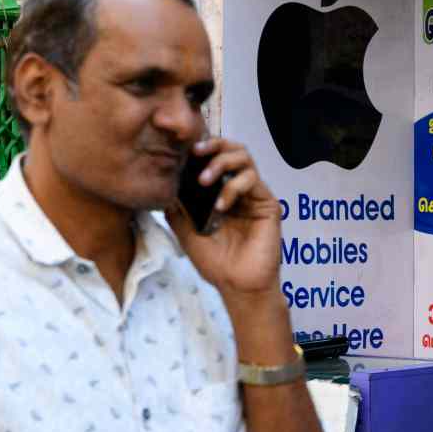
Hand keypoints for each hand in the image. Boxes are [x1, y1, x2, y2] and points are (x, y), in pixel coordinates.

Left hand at [165, 138, 283, 301]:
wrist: (237, 286)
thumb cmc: (216, 263)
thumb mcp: (186, 232)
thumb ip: (178, 209)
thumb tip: (164, 185)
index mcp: (222, 192)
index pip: (216, 159)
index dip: (203, 149)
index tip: (184, 151)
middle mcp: (240, 189)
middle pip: (234, 149)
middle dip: (214, 145)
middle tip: (196, 152)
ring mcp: (255, 195)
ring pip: (245, 158)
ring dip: (222, 162)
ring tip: (204, 180)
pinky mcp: (268, 204)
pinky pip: (253, 180)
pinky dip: (233, 187)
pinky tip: (221, 206)